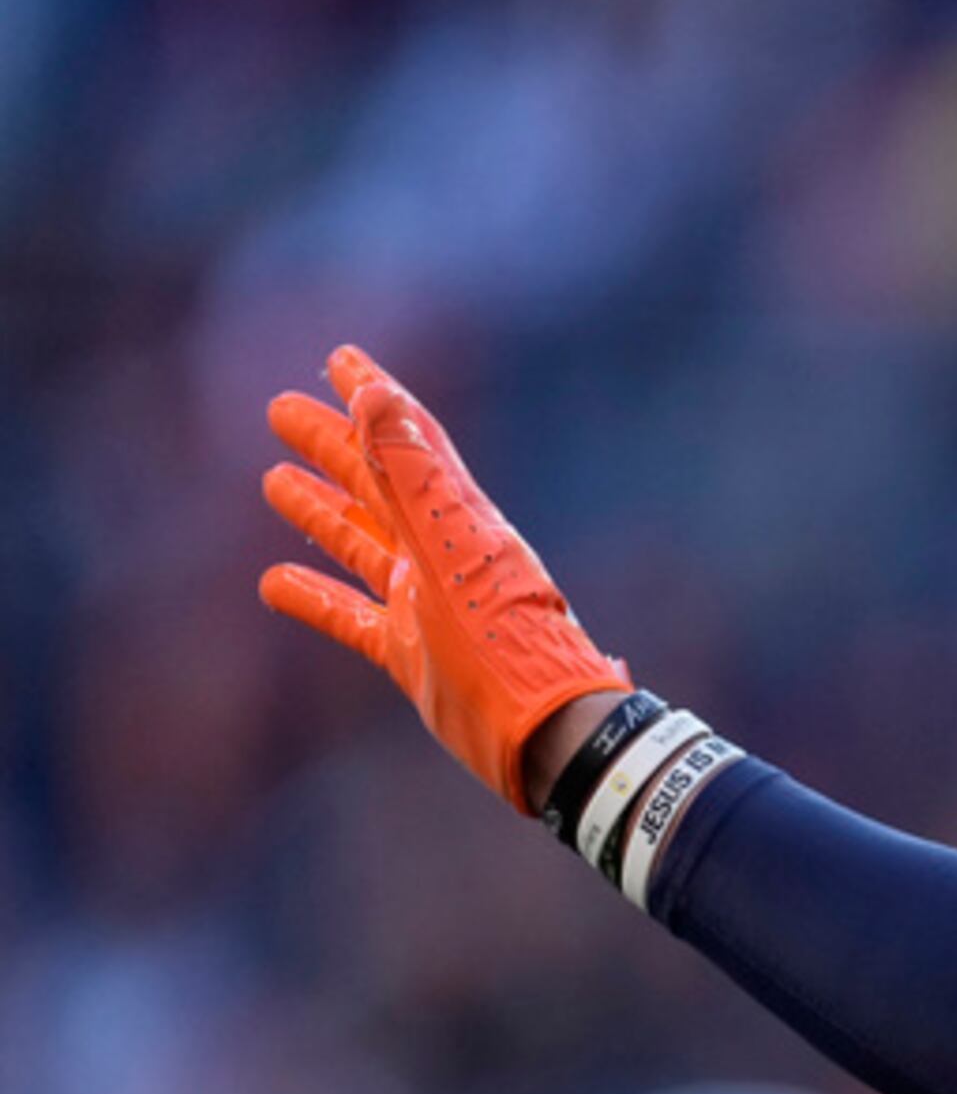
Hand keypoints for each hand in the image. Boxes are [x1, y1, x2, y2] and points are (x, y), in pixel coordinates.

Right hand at [258, 346, 629, 813]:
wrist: (546, 734)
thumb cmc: (505, 642)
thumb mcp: (450, 550)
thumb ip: (409, 476)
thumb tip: (374, 396)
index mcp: (459, 520)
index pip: (411, 441)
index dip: (376, 399)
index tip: (339, 359)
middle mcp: (443, 554)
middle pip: (377, 485)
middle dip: (333, 445)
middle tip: (281, 409)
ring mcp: (426, 603)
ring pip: (362, 544)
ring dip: (321, 510)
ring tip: (273, 480)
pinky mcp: (412, 653)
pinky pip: (352, 615)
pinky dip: (315, 596)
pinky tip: (272, 581)